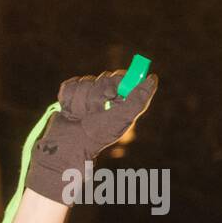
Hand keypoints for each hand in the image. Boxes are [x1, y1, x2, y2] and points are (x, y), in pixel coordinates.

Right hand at [26, 71, 157, 203]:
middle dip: (96, 96)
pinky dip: (68, 100)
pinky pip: (69, 86)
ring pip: (84, 82)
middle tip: (94, 112)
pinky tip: (70, 113)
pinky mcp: (68, 95)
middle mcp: (104, 95)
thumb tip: (152, 77)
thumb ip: (140, 97)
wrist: (69, 146)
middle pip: (102, 78)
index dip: (116, 82)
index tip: (111, 94)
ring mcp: (85, 94)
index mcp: (120, 99)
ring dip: (81, 102)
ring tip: (80, 117)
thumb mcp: (124, 117)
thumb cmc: (98, 135)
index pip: (121, 77)